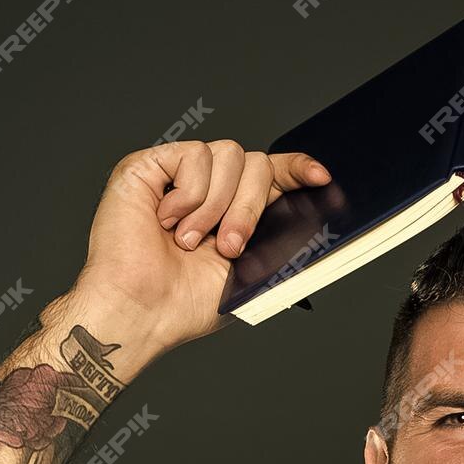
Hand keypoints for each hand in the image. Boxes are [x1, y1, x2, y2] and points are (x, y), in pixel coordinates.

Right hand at [73, 139, 330, 350]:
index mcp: (236, 210)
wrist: (142, 310)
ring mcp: (178, 175)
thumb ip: (282, 237)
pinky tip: (167, 221)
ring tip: (190, 241)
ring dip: (216, 206)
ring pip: (228, 154)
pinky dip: (189, 194)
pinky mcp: (148, 166)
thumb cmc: (186, 302)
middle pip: (256, 162)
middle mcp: (209, 188)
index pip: (274, 173)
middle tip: (229, 247)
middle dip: (251, 207)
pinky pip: (193, 155)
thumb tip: (313, 213)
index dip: (298, 168)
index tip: (320, 179)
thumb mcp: (253, 270)